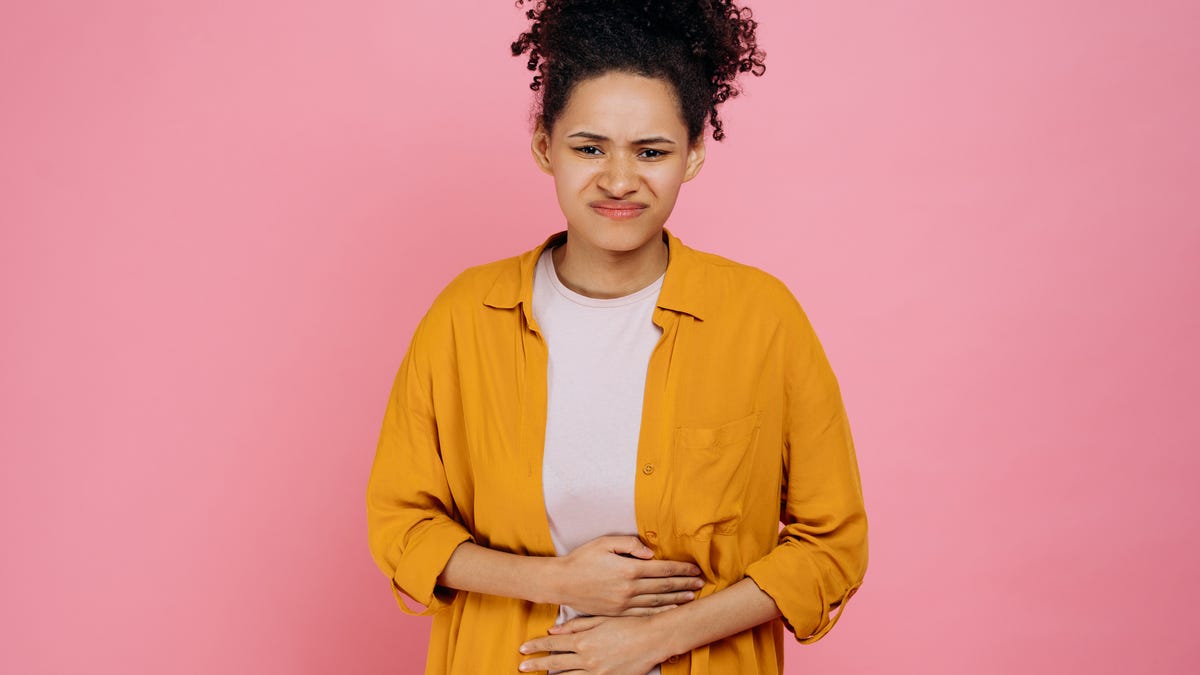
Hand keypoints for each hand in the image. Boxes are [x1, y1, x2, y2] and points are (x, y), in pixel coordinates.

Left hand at [518, 615, 668, 673]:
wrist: (652, 639)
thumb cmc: (628, 625)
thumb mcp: (600, 620)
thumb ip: (576, 626)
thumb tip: (553, 630)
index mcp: (583, 640)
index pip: (553, 644)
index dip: (536, 646)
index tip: (523, 649)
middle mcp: (587, 658)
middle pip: (555, 662)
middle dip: (536, 664)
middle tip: (521, 667)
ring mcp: (596, 671)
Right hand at [552, 535, 703, 616]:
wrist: (562, 582)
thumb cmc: (582, 559)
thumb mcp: (604, 542)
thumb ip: (630, 544)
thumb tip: (651, 552)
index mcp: (628, 569)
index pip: (662, 570)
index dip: (681, 569)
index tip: (694, 569)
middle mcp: (629, 588)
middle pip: (664, 587)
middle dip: (685, 584)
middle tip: (701, 582)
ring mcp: (624, 604)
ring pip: (657, 602)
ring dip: (677, 599)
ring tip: (692, 596)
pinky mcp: (618, 613)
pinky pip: (644, 614)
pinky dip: (661, 613)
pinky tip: (671, 611)